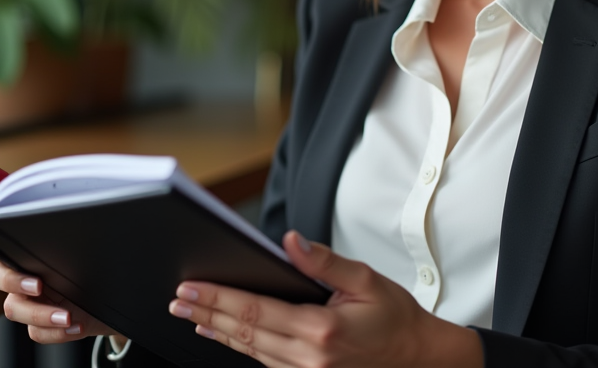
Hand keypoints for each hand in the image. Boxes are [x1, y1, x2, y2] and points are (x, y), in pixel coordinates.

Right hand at [0, 219, 126, 346]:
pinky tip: (75, 325)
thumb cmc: (108, 262)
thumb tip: (85, 197)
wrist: (128, 296)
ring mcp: (32, 301)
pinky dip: (54, 332)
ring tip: (68, 315)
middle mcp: (24, 273)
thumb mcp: (97, 240)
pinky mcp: (44, 325)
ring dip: (41, 314)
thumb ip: (81, 224)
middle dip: (13, 281)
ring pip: (14, 309)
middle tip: (39, 284)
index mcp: (29, 247)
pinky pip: (34, 334)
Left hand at [167, 231, 482, 367]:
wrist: (419, 359)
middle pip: (244, 334)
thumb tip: (290, 241)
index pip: (255, 311)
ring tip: (191, 315)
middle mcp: (310, 359)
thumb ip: (324, 261)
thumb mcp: (365, 279)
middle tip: (178, 300)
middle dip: (206, 314)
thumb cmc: (395, 319)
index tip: (191, 288)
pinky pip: (265, 363)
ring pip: (250, 352)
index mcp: (321, 329)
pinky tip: (222, 336)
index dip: (218, 299)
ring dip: (216, 332)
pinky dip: (239, 348)